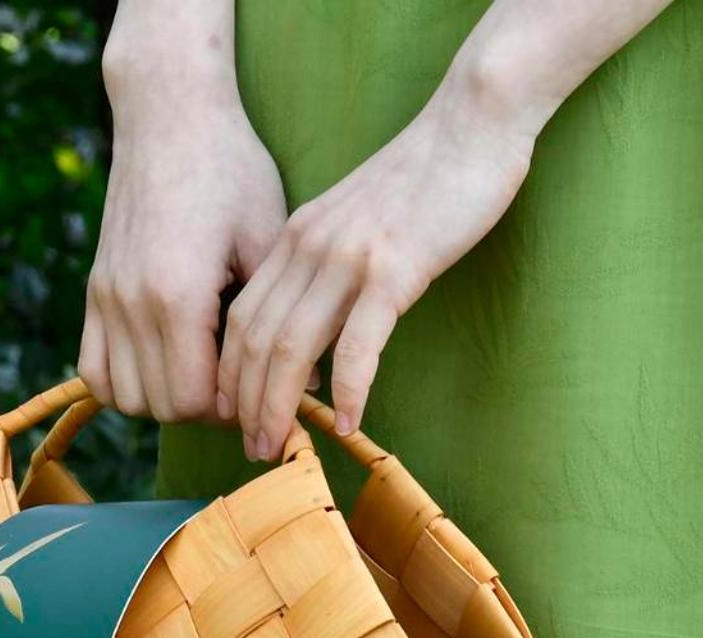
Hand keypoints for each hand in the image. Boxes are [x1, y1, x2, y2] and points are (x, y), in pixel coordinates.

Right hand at [81, 80, 285, 422]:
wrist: (169, 117)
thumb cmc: (230, 169)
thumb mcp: (269, 238)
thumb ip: (279, 314)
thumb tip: (310, 382)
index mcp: (178, 294)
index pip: (193, 398)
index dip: (231, 408)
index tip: (261, 389)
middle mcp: (132, 303)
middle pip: (162, 406)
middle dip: (204, 409)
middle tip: (239, 385)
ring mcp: (106, 297)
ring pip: (124, 398)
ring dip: (163, 399)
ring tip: (201, 374)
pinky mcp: (94, 289)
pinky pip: (93, 371)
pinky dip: (123, 384)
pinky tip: (160, 365)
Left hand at [219, 90, 535, 458]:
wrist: (472, 123)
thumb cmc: (422, 178)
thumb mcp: (352, 220)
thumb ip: (325, 267)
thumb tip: (315, 334)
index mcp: (294, 239)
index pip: (241, 319)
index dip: (230, 376)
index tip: (232, 417)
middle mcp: (308, 248)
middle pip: (255, 341)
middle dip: (245, 404)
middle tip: (250, 449)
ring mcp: (349, 259)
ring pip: (292, 348)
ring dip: (280, 407)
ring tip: (280, 447)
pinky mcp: (394, 268)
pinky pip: (359, 343)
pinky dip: (349, 389)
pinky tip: (349, 423)